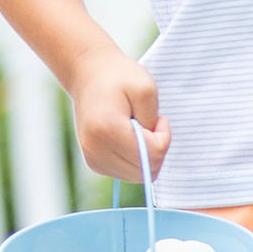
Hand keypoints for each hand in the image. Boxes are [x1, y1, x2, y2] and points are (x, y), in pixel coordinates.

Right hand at [67, 48, 168, 181]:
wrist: (88, 75)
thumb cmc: (120, 78)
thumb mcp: (146, 89)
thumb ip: (153, 122)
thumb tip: (153, 154)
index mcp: (107, 130)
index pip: (153, 154)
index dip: (164, 137)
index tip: (159, 118)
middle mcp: (95, 149)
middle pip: (146, 171)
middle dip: (156, 148)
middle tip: (149, 123)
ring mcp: (92, 159)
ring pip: (138, 176)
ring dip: (146, 154)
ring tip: (137, 128)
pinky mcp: (94, 163)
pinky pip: (128, 173)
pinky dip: (135, 158)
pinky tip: (127, 137)